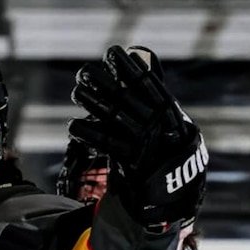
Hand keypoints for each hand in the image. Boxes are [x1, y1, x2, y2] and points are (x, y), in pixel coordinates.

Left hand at [69, 46, 206, 230]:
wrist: (175, 195)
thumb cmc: (168, 153)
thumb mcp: (166, 120)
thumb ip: (154, 90)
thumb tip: (140, 57)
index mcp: (170, 114)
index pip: (149, 85)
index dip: (131, 69)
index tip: (113, 54)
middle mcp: (159, 127)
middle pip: (128, 100)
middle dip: (106, 85)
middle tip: (84, 73)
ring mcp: (146, 145)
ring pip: (116, 118)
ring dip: (95, 104)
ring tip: (77, 92)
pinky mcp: (133, 165)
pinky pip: (108, 145)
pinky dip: (91, 134)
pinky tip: (74, 125)